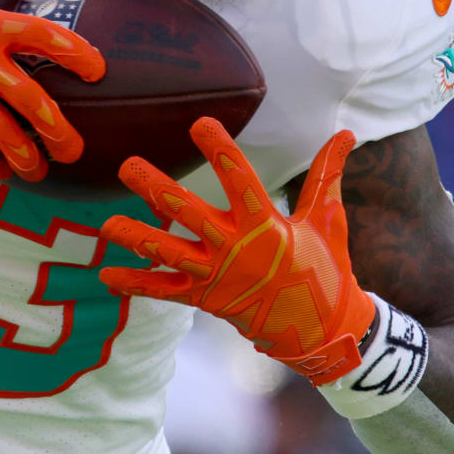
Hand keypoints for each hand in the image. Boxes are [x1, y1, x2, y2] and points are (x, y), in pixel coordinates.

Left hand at [99, 119, 375, 384]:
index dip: (221, 152)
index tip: (200, 124)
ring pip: (169, 253)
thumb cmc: (325, 269)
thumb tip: (347, 133)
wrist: (321, 329)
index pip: (241, 181)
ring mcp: (216, 276)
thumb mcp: (327, 220)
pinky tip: (107, 274)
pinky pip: (165, 291)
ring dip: (136, 237)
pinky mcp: (205, 299)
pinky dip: (137, 283)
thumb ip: (327, 175)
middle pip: (189, 214)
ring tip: (106, 224)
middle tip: (128, 166)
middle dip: (157, 190)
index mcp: (266, 226)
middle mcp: (235, 250)